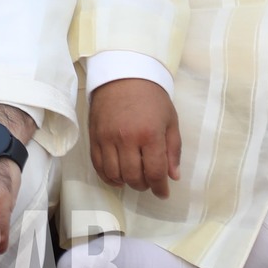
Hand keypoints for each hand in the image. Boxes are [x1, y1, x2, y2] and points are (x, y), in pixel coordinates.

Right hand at [87, 79, 182, 198]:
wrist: (123, 75)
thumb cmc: (151, 97)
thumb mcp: (170, 120)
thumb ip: (173, 150)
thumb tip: (173, 176)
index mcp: (149, 134)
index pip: (155, 172)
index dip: (160, 188)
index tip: (163, 193)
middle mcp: (127, 138)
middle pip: (133, 177)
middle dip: (144, 185)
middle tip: (149, 182)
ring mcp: (107, 138)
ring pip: (114, 174)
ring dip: (126, 182)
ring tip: (133, 178)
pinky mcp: (94, 137)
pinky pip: (98, 165)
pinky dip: (108, 176)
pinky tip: (117, 176)